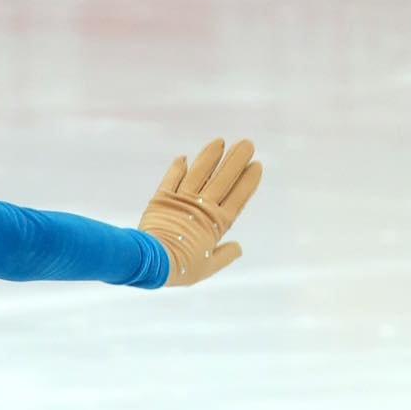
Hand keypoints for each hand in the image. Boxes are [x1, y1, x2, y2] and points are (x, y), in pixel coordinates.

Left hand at [140, 138, 262, 286]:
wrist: (153, 262)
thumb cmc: (182, 268)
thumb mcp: (208, 267)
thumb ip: (225, 255)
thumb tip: (238, 247)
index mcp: (218, 223)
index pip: (238, 196)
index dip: (248, 180)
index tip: (257, 165)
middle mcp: (203, 207)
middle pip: (224, 178)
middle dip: (236, 159)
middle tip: (247, 143)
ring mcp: (182, 200)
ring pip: (200, 172)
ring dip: (210, 155)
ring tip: (219, 141)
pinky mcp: (162, 197)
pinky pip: (172, 178)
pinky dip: (178, 168)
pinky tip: (184, 158)